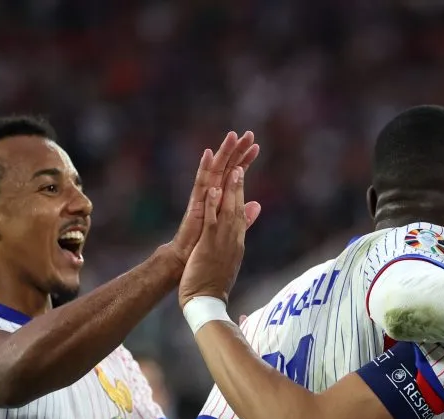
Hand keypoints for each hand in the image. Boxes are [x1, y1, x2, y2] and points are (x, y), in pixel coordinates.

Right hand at [165, 131, 259, 269]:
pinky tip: (208, 153)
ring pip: (214, 171)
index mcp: (221, 199)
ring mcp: (202, 198)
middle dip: (237, 151)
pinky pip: (200, 184)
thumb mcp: (229, 228)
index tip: (256, 146)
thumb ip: (243, 216)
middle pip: (226, 167)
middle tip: (248, 133)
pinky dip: (204, 169)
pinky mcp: (195, 204)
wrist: (187, 261)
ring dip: (223, 153)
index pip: (235, 176)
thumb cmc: (205, 246)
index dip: (245, 161)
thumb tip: (257, 205)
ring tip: (232, 136)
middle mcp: (211, 194)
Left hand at [179, 166, 260, 306]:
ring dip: (231, 187)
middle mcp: (233, 238)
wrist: (207, 302)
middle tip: (243, 160)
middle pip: (238, 204)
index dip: (242, 189)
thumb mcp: (230, 259)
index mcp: (237, 240)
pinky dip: (213, 203)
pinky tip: (214, 188)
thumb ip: (237, 243)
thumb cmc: (214, 283)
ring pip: (229, 209)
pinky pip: (212, 220)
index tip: (242, 169)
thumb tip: (246, 235)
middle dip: (241, 180)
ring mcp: (223, 240)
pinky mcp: (210, 244)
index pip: (241, 210)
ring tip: (234, 168)